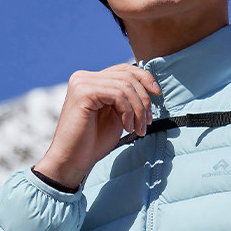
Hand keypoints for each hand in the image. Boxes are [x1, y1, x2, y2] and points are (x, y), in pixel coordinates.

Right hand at [34, 64, 161, 188]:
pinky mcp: (83, 92)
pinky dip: (128, 112)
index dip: (144, 78)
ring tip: (138, 129)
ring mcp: (82, 83)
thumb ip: (126, 99)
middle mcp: (84, 77)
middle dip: (144, 100)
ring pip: (125, 86)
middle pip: (127, 76)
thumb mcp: (116, 115)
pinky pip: (117, 95)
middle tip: (148, 122)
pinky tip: (127, 128)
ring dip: (138, 110)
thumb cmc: (93, 142)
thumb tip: (149, 86)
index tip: (157, 94)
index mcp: (91, 80)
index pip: (124, 69)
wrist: (73, 161)